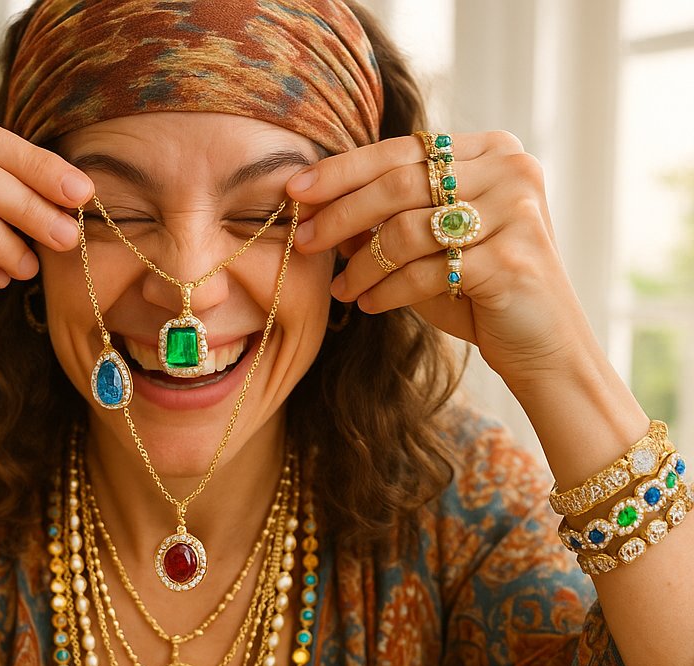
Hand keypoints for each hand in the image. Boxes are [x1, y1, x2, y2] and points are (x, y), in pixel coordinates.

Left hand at [286, 131, 597, 394]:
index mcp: (490, 152)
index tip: (295, 189)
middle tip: (305, 241)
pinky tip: (369, 304)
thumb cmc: (479, 292)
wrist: (543, 344)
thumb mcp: (428, 250)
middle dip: (340, 214)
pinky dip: (387, 292)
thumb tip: (319, 213)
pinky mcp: (511, 259)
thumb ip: (385, 224)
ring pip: (406, 230)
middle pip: (398, 184)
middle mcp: (509, 169)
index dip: (342, 170)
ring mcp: (515, 212)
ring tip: (343, 288)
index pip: (400, 151)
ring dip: (362, 264)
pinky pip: (425, 272)